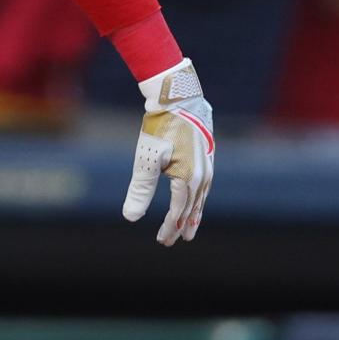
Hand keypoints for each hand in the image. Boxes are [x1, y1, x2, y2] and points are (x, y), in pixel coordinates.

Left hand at [122, 59, 213, 246]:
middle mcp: (203, 176)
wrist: (179, 98)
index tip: (161, 240)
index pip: (178, 212)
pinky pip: (204, 186)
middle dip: (181, 226)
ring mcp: (208, 166)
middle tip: (173, 241)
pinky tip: (193, 200)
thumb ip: (140, 190)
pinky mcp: (208, 156)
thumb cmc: (160, 127)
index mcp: (189, 179)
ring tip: (187, 228)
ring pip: (200, 199)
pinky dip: (197, 199)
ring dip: (192, 215)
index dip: (169, 227)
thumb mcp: (146, 159)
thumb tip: (130, 217)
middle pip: (191, 208)